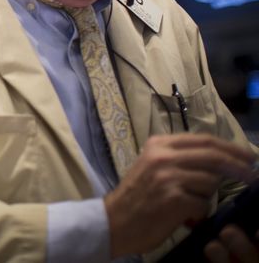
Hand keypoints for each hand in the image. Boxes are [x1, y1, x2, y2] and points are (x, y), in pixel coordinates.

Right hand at [105, 133, 255, 257]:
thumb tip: (217, 158)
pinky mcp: (174, 198)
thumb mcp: (152, 165)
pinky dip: (199, 212)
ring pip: (211, 181)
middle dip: (238, 165)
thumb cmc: (137, 195)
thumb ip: (179, 157)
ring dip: (207, 195)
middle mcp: (163, 156)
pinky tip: (185, 215)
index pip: (204, 140)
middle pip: (213, 156)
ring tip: (190, 202)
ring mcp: (168, 176)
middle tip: (252, 175)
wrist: (114, 220)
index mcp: (159, 144)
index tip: (247, 156)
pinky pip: (203, 203)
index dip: (230, 148)